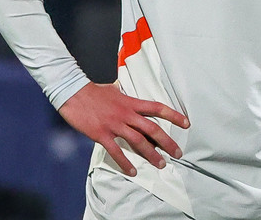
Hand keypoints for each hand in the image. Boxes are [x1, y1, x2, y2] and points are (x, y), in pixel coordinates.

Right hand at [58, 82, 188, 176]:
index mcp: (131, 102)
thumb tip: (126, 90)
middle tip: (177, 153)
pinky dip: (126, 163)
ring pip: (138, 141)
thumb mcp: (114, 89)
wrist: (74, 93)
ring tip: (161, 164)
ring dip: (151, 154)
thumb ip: (123, 94)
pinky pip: (117, 151)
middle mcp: (126, 114)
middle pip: (152, 128)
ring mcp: (115, 124)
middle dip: (167, 142)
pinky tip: (133, 171)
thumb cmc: (94, 91)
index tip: (186, 123)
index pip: (157, 107)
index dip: (173, 115)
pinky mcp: (102, 134)